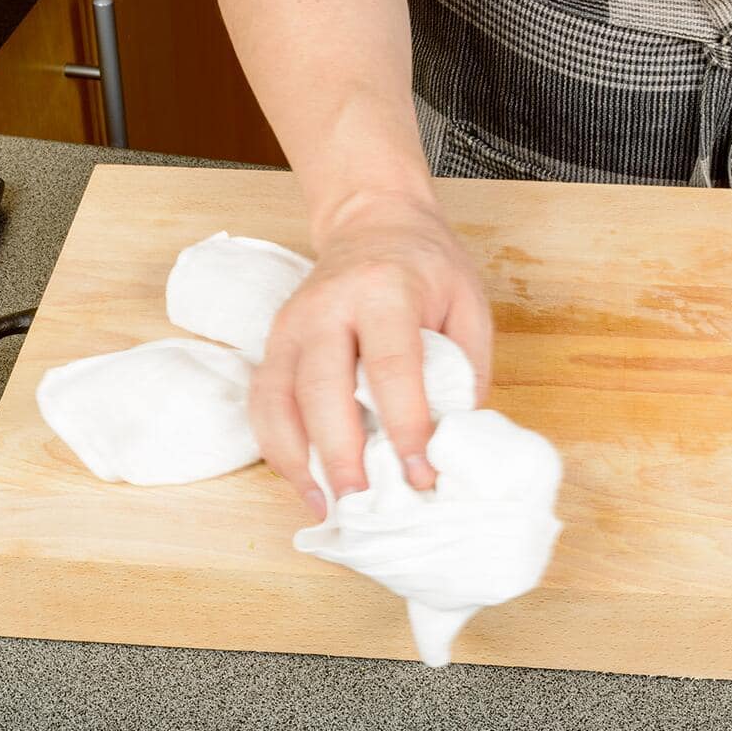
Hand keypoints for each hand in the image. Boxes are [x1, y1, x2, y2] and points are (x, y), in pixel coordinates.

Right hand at [250, 190, 492, 516]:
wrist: (372, 222)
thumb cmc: (427, 267)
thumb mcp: (468, 304)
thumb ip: (466, 369)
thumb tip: (454, 444)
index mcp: (385, 290)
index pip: (391, 364)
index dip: (405, 424)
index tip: (420, 474)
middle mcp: (327, 306)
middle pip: (320, 385)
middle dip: (340, 452)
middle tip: (364, 503)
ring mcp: (290, 325)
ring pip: (278, 400)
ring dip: (299, 461)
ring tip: (330, 507)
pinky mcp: (273, 344)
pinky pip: (263, 404)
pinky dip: (280, 451)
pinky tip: (307, 486)